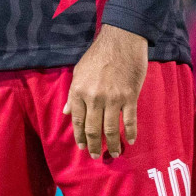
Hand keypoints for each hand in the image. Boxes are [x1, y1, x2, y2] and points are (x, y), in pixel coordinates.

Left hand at [64, 24, 147, 158]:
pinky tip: (130, 141)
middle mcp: (94, 98)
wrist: (122, 39)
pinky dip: (130, 133)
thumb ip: (73, 94)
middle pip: (93, 130)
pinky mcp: (129, 96)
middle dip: (94, 146)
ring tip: (113, 154)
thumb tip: (66, 112)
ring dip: (112, 145)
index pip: (78, 121)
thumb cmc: (98, 54)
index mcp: (79, 92)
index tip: (83, 147)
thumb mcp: (79, 71)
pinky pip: (129, 120)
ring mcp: (113, 99)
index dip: (80, 137)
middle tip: (95, 156)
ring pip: (111, 129)